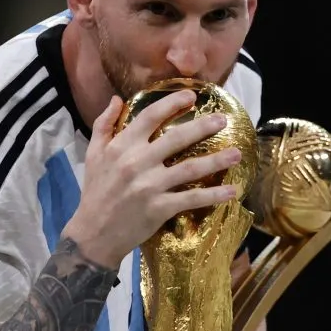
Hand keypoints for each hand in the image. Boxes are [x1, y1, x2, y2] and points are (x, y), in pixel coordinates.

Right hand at [62, 90, 242, 268]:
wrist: (93, 233)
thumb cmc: (95, 191)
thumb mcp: (93, 154)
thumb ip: (104, 124)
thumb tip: (117, 99)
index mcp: (122, 146)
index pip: (149, 117)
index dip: (171, 103)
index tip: (191, 96)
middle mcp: (137, 163)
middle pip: (176, 139)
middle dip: (202, 127)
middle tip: (223, 119)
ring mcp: (150, 186)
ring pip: (189, 168)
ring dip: (216, 160)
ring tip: (237, 153)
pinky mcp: (160, 208)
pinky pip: (191, 199)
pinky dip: (213, 195)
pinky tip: (231, 191)